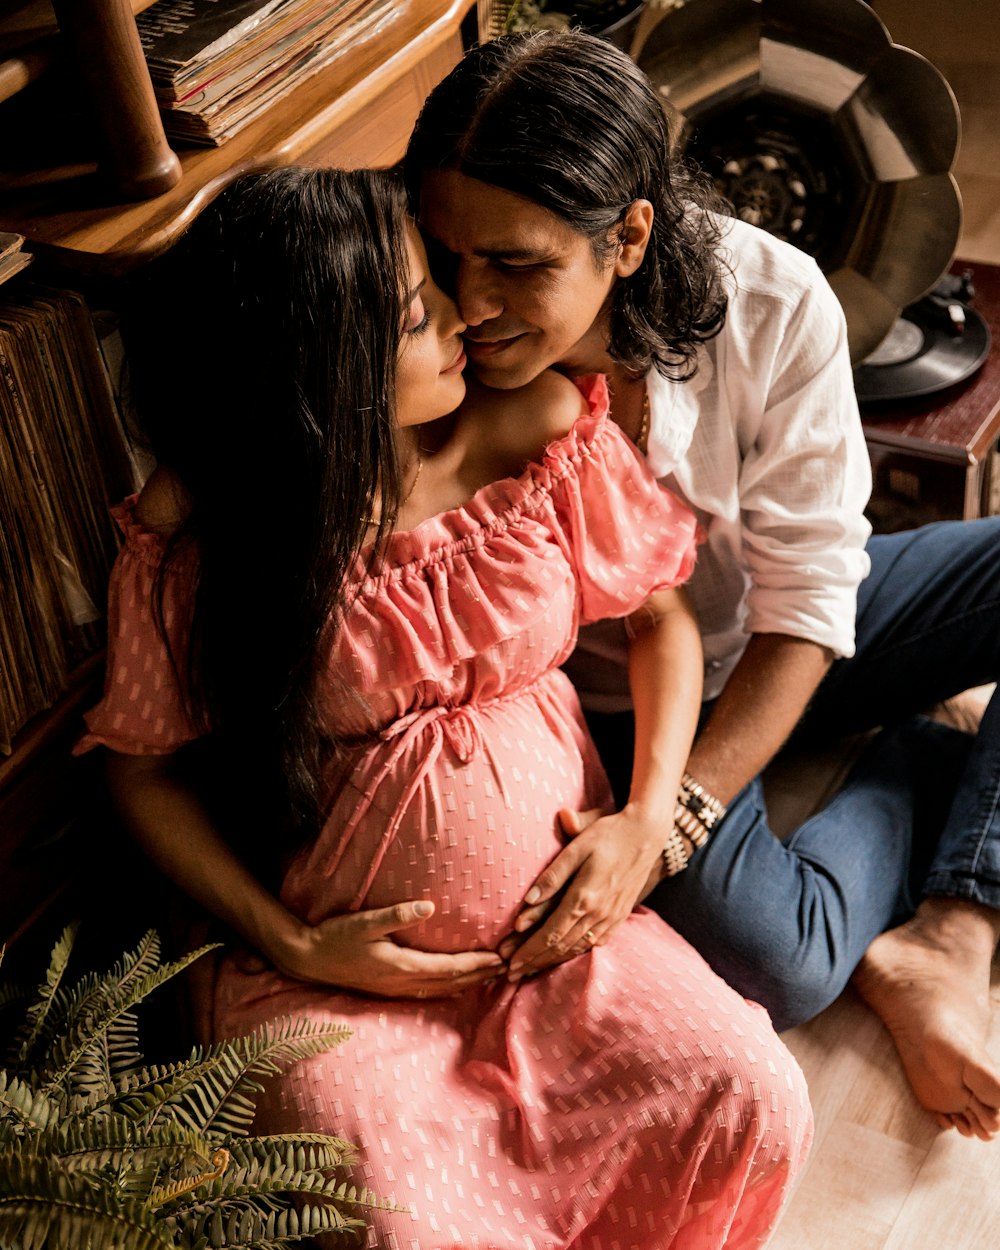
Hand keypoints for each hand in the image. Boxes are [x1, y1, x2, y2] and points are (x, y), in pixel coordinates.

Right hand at [262, 901, 505, 998]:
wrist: (309, 960)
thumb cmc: (336, 936)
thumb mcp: (365, 922)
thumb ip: (397, 914)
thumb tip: (429, 906)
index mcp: (402, 966)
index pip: (449, 967)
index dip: (476, 964)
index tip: (500, 958)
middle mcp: (403, 982)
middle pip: (451, 982)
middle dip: (480, 975)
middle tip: (508, 967)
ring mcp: (396, 989)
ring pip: (441, 990)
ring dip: (468, 983)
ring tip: (491, 976)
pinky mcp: (389, 989)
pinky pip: (428, 993)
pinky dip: (448, 989)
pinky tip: (455, 986)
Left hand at [505, 805, 663, 980]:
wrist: (646, 834)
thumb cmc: (607, 835)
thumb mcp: (576, 848)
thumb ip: (552, 876)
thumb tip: (527, 901)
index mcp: (584, 897)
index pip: (551, 934)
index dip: (529, 952)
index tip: (511, 964)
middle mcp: (599, 914)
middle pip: (561, 947)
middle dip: (535, 962)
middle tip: (512, 974)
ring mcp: (612, 918)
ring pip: (577, 948)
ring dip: (552, 961)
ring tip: (531, 970)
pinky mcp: (620, 916)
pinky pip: (594, 943)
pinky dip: (575, 953)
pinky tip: (563, 956)